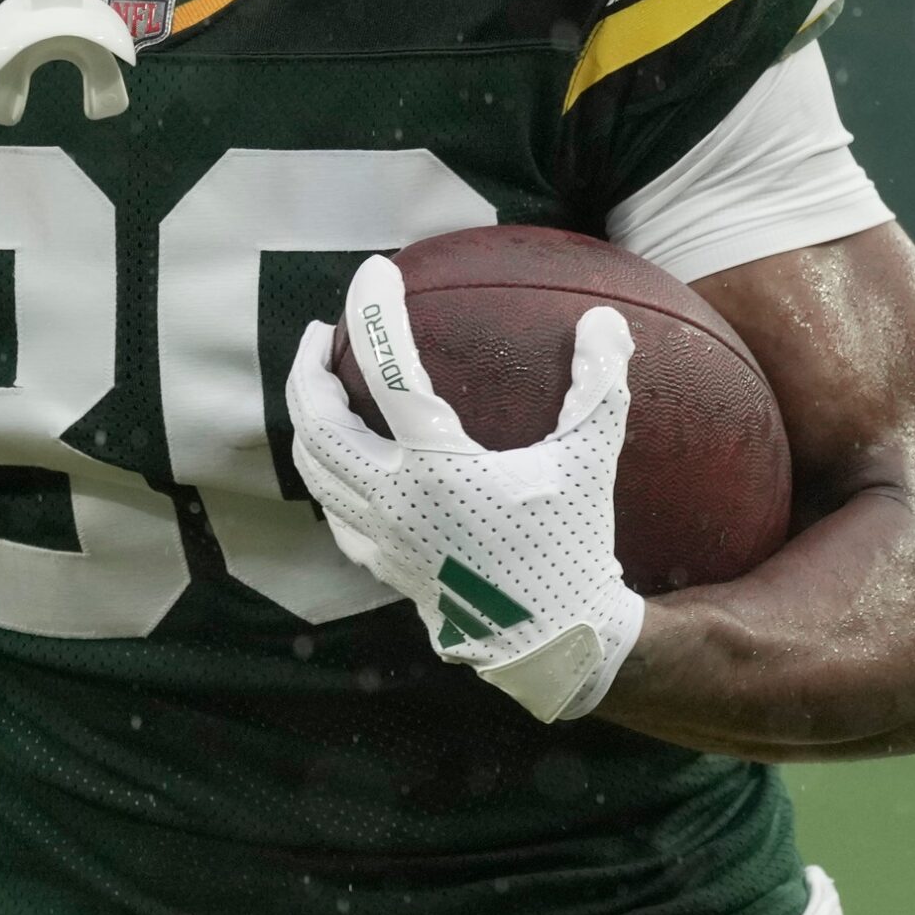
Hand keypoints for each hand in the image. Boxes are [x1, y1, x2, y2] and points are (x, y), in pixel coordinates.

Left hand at [286, 254, 645, 721]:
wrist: (554, 642)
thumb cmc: (572, 547)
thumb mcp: (590, 463)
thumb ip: (598, 388)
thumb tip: (607, 319)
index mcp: (437, 468)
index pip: (388, 371)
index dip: (374, 314)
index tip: (373, 273)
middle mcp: (393, 499)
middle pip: (318, 422)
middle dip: (308, 370)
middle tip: (320, 334)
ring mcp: (380, 536)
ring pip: (314, 468)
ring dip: (307, 419)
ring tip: (319, 385)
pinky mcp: (381, 564)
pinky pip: (332, 509)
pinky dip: (326, 471)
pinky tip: (341, 457)